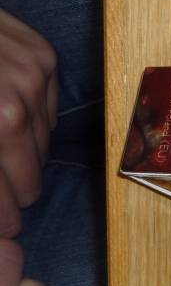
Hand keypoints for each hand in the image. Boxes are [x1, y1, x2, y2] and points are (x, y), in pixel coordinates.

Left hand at [0, 10, 57, 237]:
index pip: (2, 204)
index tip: (2, 229)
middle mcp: (13, 109)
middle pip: (28, 180)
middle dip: (9, 193)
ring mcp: (32, 79)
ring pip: (42, 148)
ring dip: (20, 158)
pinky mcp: (44, 56)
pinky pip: (51, 112)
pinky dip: (33, 123)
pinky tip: (8, 119)